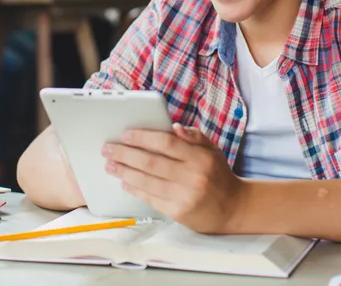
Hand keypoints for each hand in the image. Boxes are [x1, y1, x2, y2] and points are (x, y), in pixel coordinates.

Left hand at [102, 124, 245, 233]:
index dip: (143, 137)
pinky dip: (135, 189)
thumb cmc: (218, 174)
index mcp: (200, 157)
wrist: (233, 208)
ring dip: (124, 172)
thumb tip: (173, 127)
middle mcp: (192, 176)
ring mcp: (184, 196)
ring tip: (110, 165)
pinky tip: (124, 181)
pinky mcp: (178, 213)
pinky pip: (151, 198)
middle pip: (150, 162)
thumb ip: (193, 136)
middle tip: (108, 149)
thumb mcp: (212, 150)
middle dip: (125, 154)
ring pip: (146, 181)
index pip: (166, 142)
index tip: (125, 134)